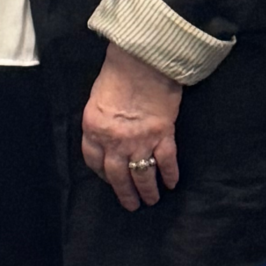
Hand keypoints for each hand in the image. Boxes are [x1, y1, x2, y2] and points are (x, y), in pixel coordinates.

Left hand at [80, 42, 181, 209]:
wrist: (143, 60)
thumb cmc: (118, 73)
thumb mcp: (98, 98)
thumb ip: (102, 122)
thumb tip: (108, 137)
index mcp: (94, 128)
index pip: (94, 160)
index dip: (102, 173)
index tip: (109, 179)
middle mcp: (114, 140)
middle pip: (117, 175)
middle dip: (125, 193)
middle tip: (131, 204)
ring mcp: (139, 140)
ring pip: (142, 175)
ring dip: (147, 190)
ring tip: (152, 200)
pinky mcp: (162, 136)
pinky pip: (165, 163)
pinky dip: (169, 175)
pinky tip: (171, 184)